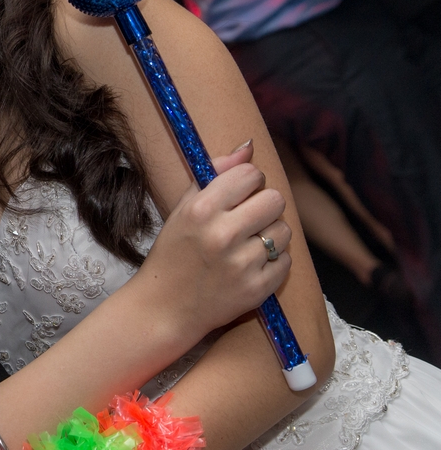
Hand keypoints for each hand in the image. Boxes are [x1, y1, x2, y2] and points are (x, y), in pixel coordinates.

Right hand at [139, 141, 291, 337]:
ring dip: (270, 234)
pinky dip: (273, 261)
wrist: (165, 306)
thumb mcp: (182, 208)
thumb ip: (215, 174)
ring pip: (284, 230)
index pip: (250, 175)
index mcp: (201, 209)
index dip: (248, 182)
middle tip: (248, 219)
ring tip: (249, 244)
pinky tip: (251, 265)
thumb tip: (248, 146)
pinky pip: (287, 261)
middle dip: (264, 205)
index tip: (239, 194)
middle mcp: (222, 234)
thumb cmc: (173, 252)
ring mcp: (242, 264)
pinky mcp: (257, 289)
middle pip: (275, 199)